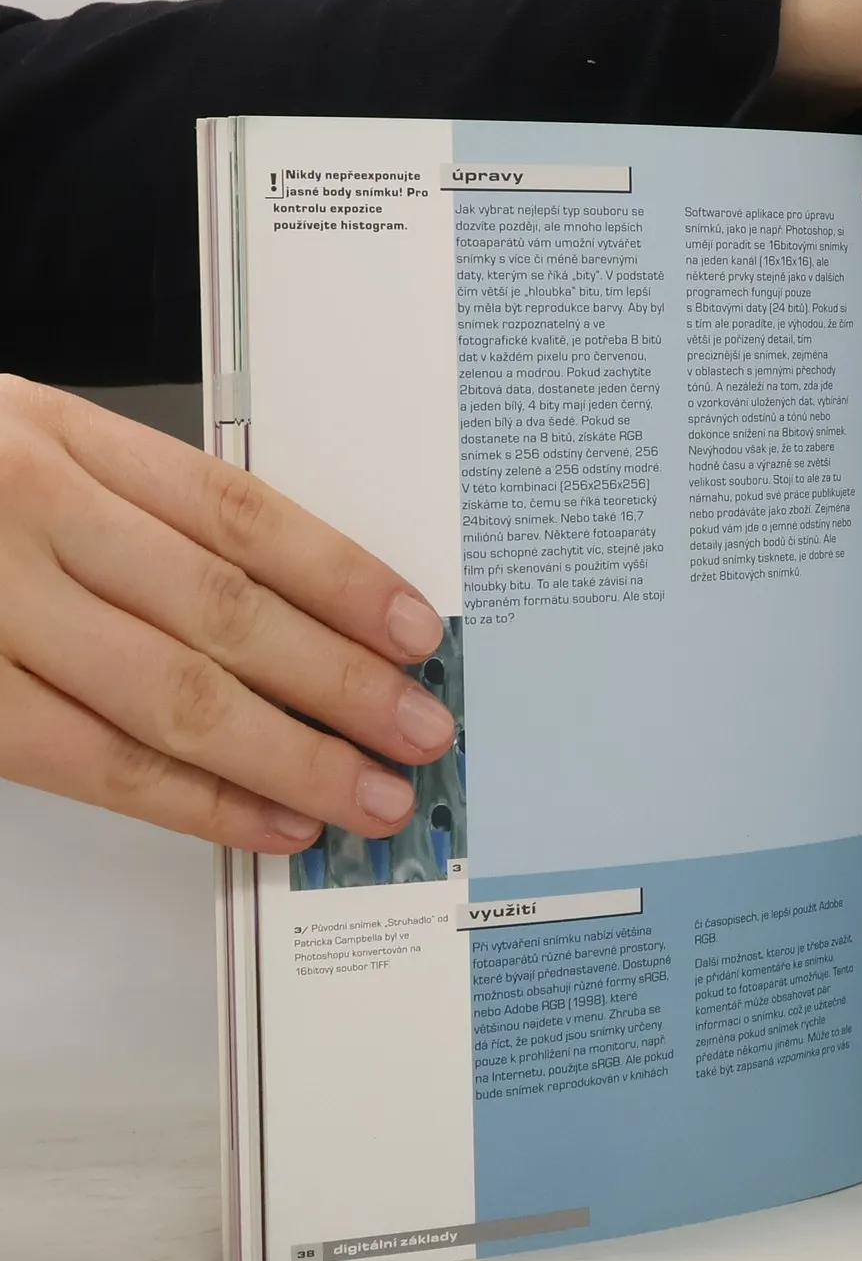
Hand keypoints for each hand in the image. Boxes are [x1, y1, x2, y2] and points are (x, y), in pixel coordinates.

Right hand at [0, 376, 455, 852]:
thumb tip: (304, 597)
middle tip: (423, 730)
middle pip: (221, 612)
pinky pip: (90, 763)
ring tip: (371, 793)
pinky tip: (270, 822)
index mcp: (61, 438)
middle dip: (340, 684)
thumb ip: (143, 506)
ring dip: (288, 757)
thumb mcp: (29, 442)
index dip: (341, 577)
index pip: (237, 513)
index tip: (417, 631)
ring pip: (166, 696)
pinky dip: (193, 802)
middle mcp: (23, 514)